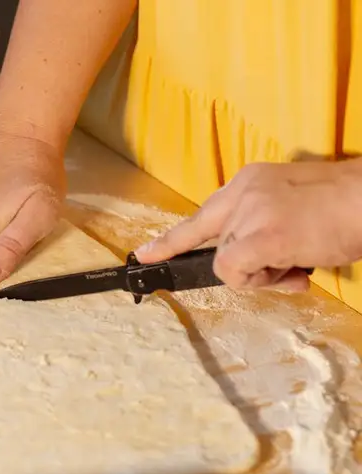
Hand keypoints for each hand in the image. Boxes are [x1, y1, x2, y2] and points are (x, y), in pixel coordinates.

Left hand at [134, 159, 361, 290]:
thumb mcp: (291, 205)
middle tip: (288, 266)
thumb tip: (260, 267)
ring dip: (262, 274)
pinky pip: (233, 270)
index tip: (143, 255)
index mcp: (247, 182)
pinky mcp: (263, 236)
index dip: (170, 241)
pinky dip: (256, 279)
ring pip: (227, 263)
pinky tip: (290, 271)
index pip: (200, 216)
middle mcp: (242, 193)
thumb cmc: (343, 208)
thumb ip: (264, 227)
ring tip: (298, 263)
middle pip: (219, 247)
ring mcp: (250, 213)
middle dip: (250, 266)